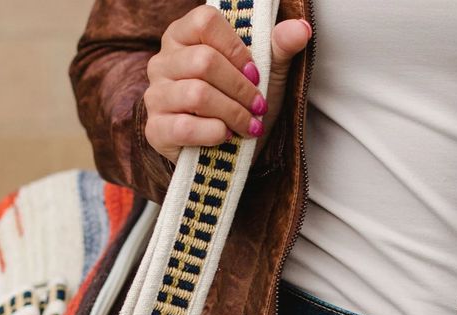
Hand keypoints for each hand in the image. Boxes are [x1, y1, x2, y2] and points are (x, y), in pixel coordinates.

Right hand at [143, 5, 311, 165]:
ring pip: (196, 94)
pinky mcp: (155, 130)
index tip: (254, 72)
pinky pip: (184, 127)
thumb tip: (301, 29)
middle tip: (258, 106)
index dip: (236, 47)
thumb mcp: (265, 73)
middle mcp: (162, 62)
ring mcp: (155, 96)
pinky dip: (213, 133)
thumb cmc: (240, 104)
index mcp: (183, 35)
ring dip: (232, 112)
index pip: (205, 21)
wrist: (226, 152)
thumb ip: (279, 47)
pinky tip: (226, 137)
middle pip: (203, 61)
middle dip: (239, 87)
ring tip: (249, 125)